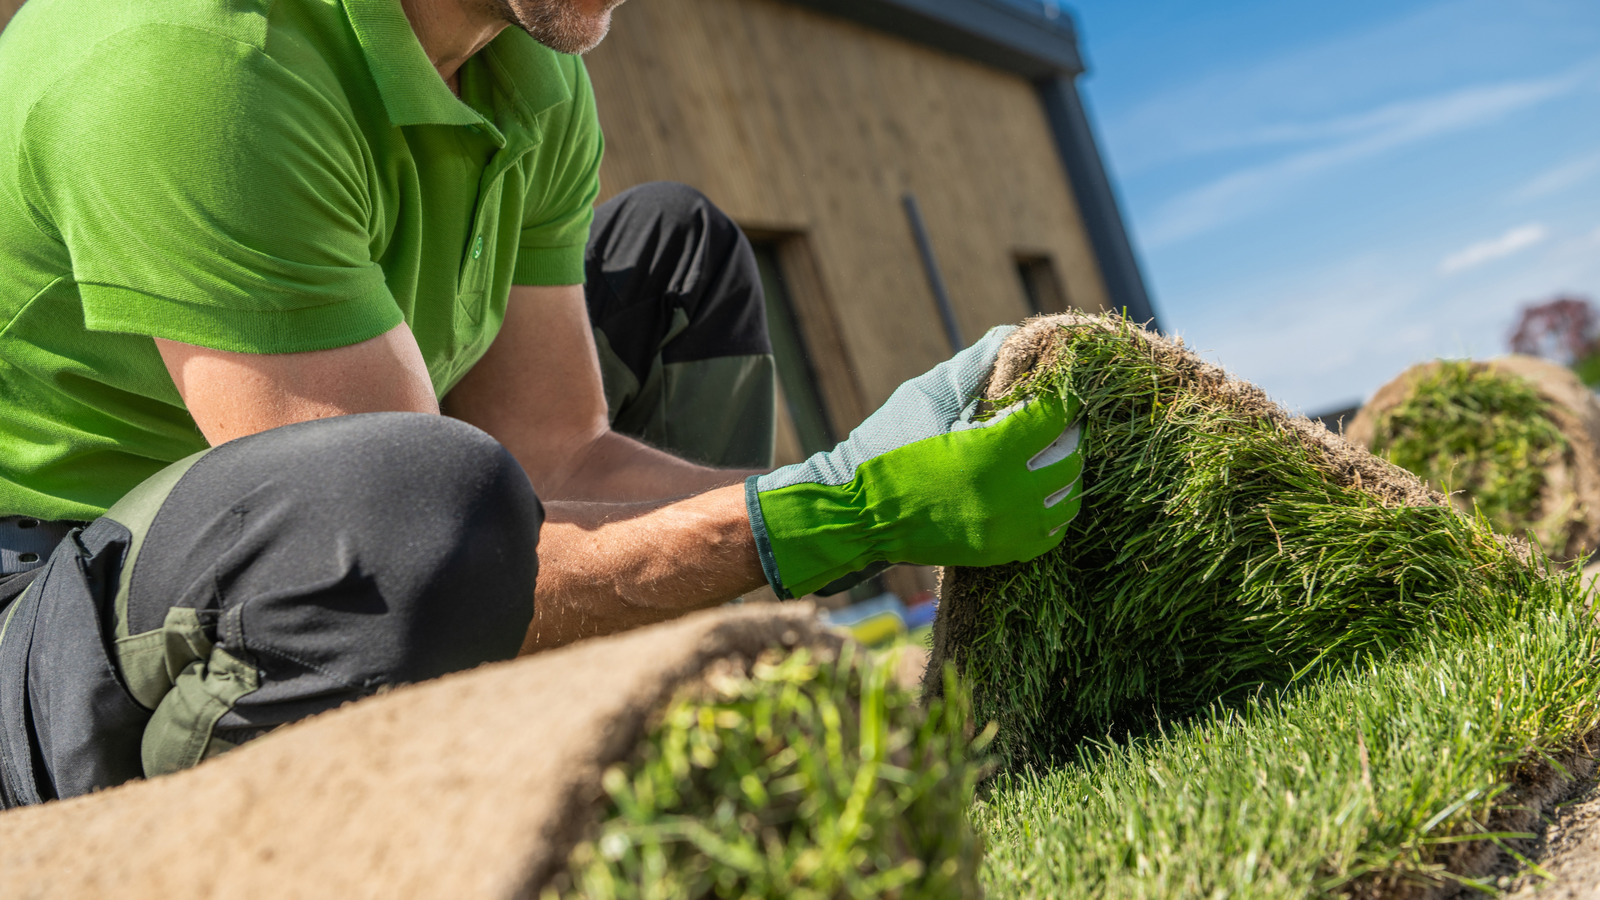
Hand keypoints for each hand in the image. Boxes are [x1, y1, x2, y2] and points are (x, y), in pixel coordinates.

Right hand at [745, 326, 1084, 598]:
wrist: (856, 514)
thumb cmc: (885, 447)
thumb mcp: (926, 397)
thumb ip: (972, 367)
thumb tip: (1010, 337)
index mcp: (991, 451)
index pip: (1054, 416)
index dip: (1064, 395)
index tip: (1064, 384)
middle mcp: (1009, 494)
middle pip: (1070, 457)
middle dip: (1070, 431)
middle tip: (1062, 416)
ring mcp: (1007, 530)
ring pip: (1067, 498)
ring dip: (1066, 470)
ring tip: (1053, 451)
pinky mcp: (1000, 553)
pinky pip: (1051, 533)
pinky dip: (1054, 508)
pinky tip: (1041, 490)